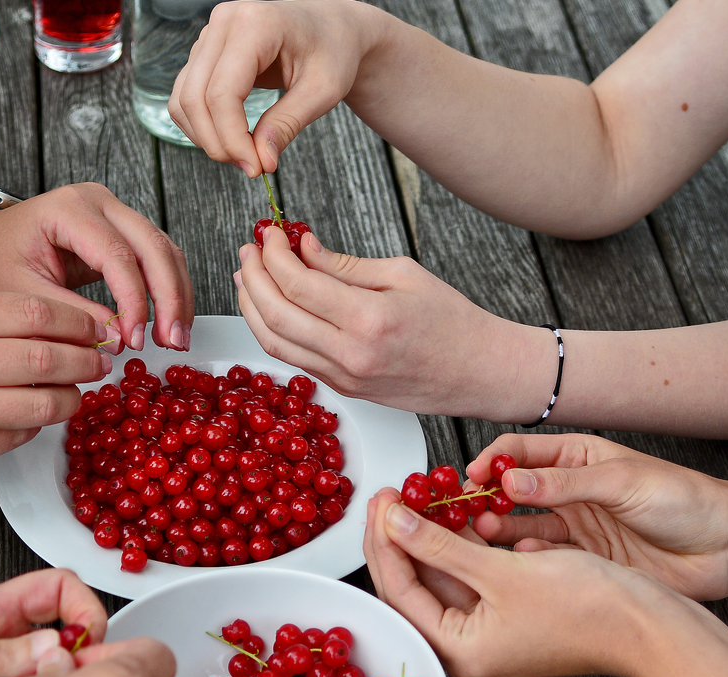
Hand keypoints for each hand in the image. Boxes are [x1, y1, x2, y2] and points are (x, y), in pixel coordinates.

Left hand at [0, 183, 193, 353]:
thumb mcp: (23, 293)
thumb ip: (70, 314)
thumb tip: (116, 341)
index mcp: (68, 209)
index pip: (117, 254)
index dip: (134, 301)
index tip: (134, 340)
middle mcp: (98, 201)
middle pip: (154, 246)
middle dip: (169, 298)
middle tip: (172, 341)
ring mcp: (114, 211)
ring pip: (164, 249)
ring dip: (176, 295)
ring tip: (175, 338)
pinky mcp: (122, 229)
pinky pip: (158, 256)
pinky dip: (168, 290)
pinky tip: (168, 321)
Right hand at [0, 292, 109, 481]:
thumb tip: (60, 326)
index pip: (34, 313)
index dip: (77, 321)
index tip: (95, 328)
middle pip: (44, 359)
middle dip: (85, 361)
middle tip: (99, 362)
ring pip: (40, 405)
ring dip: (70, 400)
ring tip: (76, 393)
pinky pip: (16, 438)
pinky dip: (36, 427)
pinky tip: (37, 416)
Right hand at [169, 0, 388, 176]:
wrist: (332, 29)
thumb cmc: (333, 51)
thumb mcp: (322, 91)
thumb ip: (287, 124)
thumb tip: (260, 160)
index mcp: (256, 23)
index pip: (222, 93)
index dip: (232, 139)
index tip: (256, 167)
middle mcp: (224, 22)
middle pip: (195, 98)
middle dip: (217, 143)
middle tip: (250, 166)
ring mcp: (210, 35)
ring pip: (184, 100)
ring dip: (206, 137)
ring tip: (243, 153)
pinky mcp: (204, 52)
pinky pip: (186, 97)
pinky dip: (202, 126)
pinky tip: (231, 138)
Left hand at [235, 227, 538, 418]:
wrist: (480, 372)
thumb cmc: (452, 321)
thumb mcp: (403, 275)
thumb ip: (345, 264)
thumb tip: (302, 248)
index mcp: (369, 319)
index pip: (298, 284)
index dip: (273, 256)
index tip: (268, 235)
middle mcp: (351, 354)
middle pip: (277, 315)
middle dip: (254, 279)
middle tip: (248, 252)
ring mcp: (344, 378)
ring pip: (276, 343)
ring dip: (253, 309)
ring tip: (247, 278)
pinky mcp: (344, 390)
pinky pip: (294, 359)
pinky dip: (274, 330)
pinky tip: (270, 308)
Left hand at [362, 486, 708, 676]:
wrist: (654, 628)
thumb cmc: (587, 607)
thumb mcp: (503, 570)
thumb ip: (439, 546)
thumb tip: (393, 521)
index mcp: (457, 652)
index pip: (399, 590)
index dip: (386, 540)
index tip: (381, 500)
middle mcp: (467, 649)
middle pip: (415, 585)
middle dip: (400, 537)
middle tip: (389, 494)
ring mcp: (489, 634)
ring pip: (443, 578)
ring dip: (430, 537)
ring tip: (417, 495)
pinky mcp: (510, 617)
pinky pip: (472, 577)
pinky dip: (460, 546)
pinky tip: (452, 513)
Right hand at [466, 433, 727, 601]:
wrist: (727, 547)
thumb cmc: (684, 501)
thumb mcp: (620, 481)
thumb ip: (562, 482)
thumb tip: (510, 481)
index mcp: (577, 458)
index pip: (518, 453)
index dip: (490, 463)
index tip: (470, 478)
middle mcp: (570, 492)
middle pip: (511, 492)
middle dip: (484, 500)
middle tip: (463, 512)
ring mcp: (575, 527)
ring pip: (521, 527)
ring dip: (499, 530)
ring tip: (483, 534)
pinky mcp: (583, 561)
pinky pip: (543, 558)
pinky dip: (527, 559)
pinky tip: (523, 560)